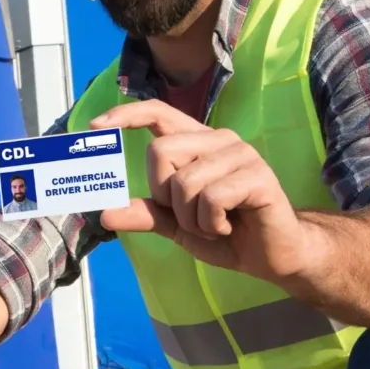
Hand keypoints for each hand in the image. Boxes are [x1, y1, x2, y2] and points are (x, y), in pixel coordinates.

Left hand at [89, 99, 321, 281]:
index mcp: (198, 143)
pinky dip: (210, 225)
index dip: (127, 115)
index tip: (96, 127)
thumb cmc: (227, 233)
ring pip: (184, 183)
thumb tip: (104, 213)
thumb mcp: (177, 226)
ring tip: (213, 226)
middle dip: (165, 196)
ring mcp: (241, 154)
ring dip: (191, 220)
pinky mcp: (258, 175)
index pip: (159, 112)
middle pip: (161, 152)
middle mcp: (219, 140)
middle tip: (189, 217)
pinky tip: (228, 227)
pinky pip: (211, 199)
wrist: (273, 256)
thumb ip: (146, 214)